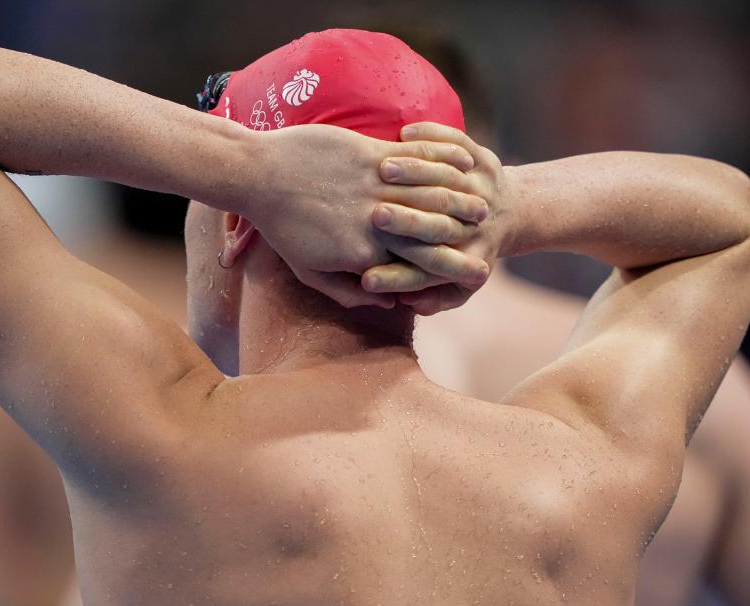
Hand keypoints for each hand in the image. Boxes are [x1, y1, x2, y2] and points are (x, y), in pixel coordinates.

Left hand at [239, 123, 491, 307]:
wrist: (259, 176)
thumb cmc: (281, 227)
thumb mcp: (309, 271)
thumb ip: (347, 293)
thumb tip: (385, 304)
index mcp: (362, 257)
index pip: (417, 267)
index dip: (450, 268)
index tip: (477, 270)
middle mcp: (375, 225)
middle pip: (433, 231)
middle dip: (465, 232)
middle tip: (489, 231)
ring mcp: (374, 189)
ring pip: (429, 195)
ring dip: (459, 198)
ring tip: (481, 199)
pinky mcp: (370, 156)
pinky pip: (414, 162)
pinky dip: (439, 164)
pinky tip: (457, 164)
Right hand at [362, 123, 507, 314]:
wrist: (511, 212)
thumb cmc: (471, 251)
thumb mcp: (460, 284)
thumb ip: (436, 298)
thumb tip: (407, 305)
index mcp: (462, 256)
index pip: (422, 272)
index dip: (395, 278)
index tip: (368, 279)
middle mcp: (471, 224)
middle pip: (433, 226)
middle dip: (407, 222)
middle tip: (377, 217)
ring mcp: (479, 188)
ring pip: (446, 179)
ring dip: (415, 174)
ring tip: (383, 169)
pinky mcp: (481, 159)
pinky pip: (458, 143)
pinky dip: (435, 137)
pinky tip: (406, 133)